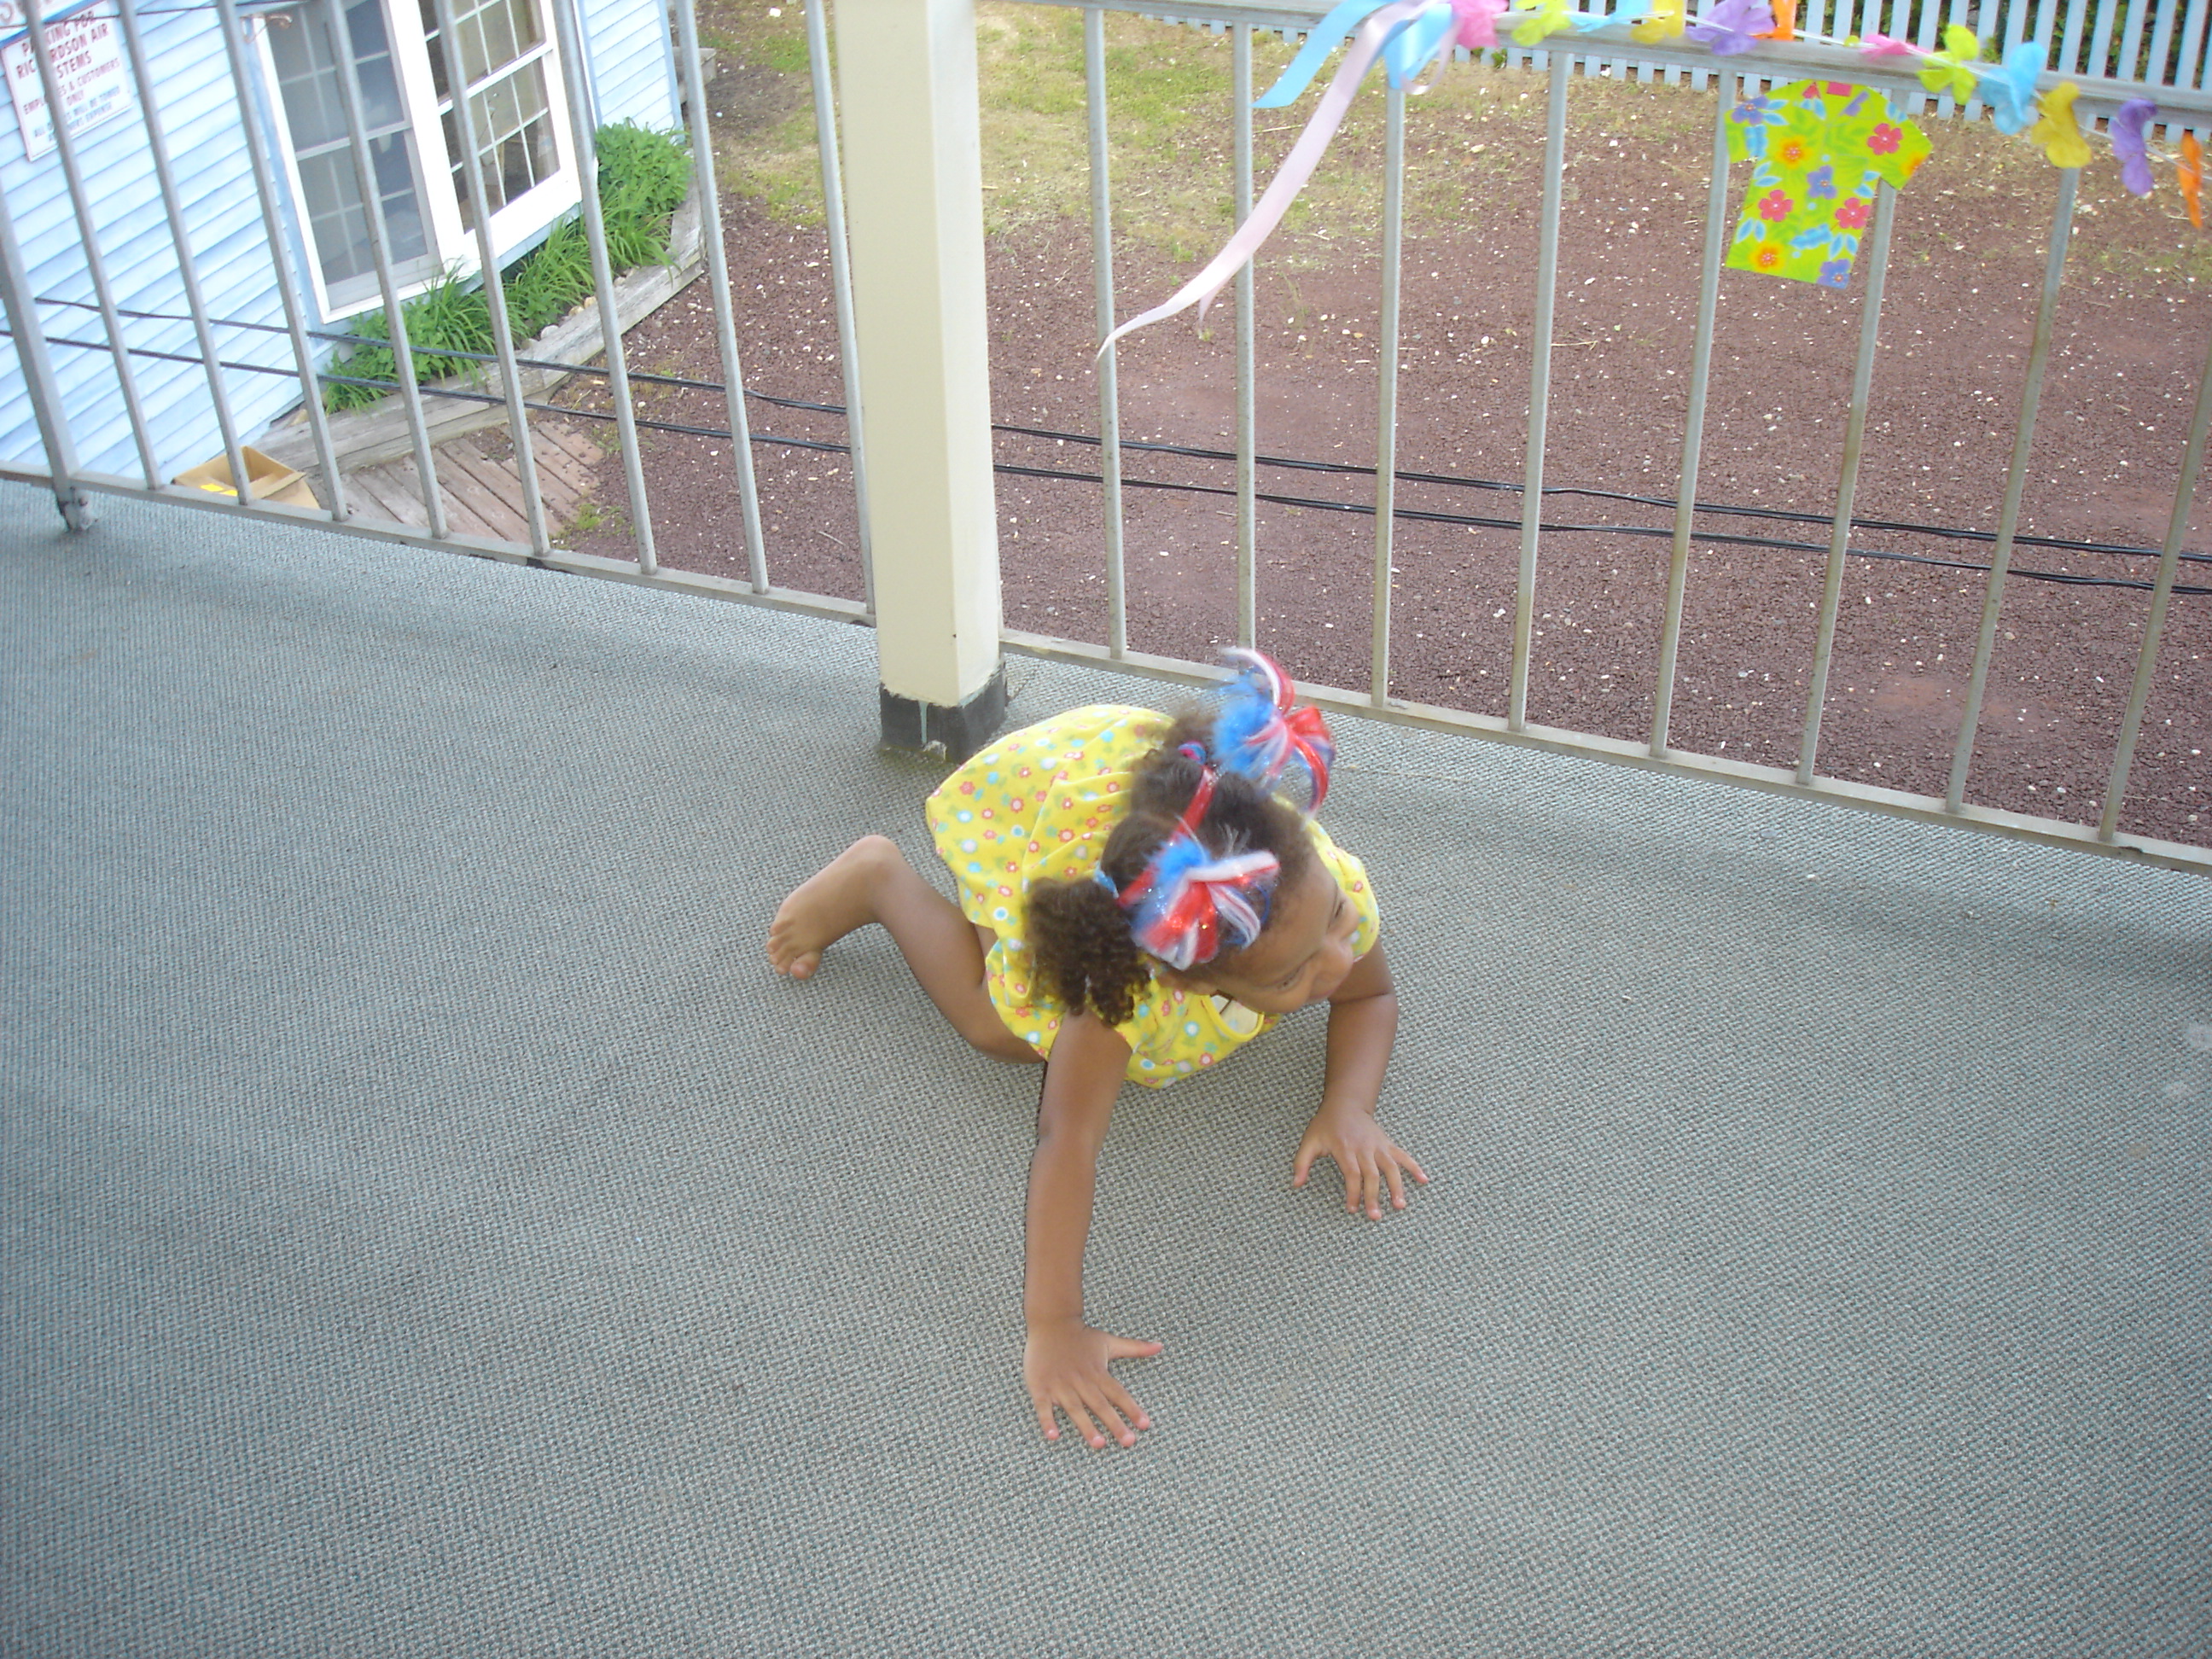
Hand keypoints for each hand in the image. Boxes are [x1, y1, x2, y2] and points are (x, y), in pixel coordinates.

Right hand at [1023, 1320, 1160, 1448]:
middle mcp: (1081, 1381)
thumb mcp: (1109, 1341)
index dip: (1132, 1409)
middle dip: (1115, 1423)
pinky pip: (1043, 1407)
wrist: (1050, 1323)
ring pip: (1075, 1409)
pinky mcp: (1041, 1387)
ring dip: (1087, 1426)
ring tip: (1099, 1444)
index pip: (1119, 1394)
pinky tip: (1053, 1436)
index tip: (1145, 1425)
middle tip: (1128, 1442)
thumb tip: (1160, 1346)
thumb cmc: (1081, 1336)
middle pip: (1100, 1405)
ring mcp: (1061, 1385)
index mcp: (1098, 1372)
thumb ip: (1135, 1348)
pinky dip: (1047, 1421)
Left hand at [1294, 1105, 1428, 1220]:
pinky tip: (1424, 1180)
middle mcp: (1364, 1148)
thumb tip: (1296, 1185)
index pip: (1352, 1174)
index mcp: (1345, 1149)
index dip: (1353, 1193)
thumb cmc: (1325, 1125)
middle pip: (1372, 1175)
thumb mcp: (1309, 1141)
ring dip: (1397, 1186)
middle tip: (1375, 1216)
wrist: (1345, 1103)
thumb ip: (1301, 1163)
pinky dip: (1414, 1167)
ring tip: (1400, 1205)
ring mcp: (1378, 1145)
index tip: (1353, 1209)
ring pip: (1390, 1167)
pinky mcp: (1387, 1144)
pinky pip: (1402, 1156)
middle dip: (1374, 1196)